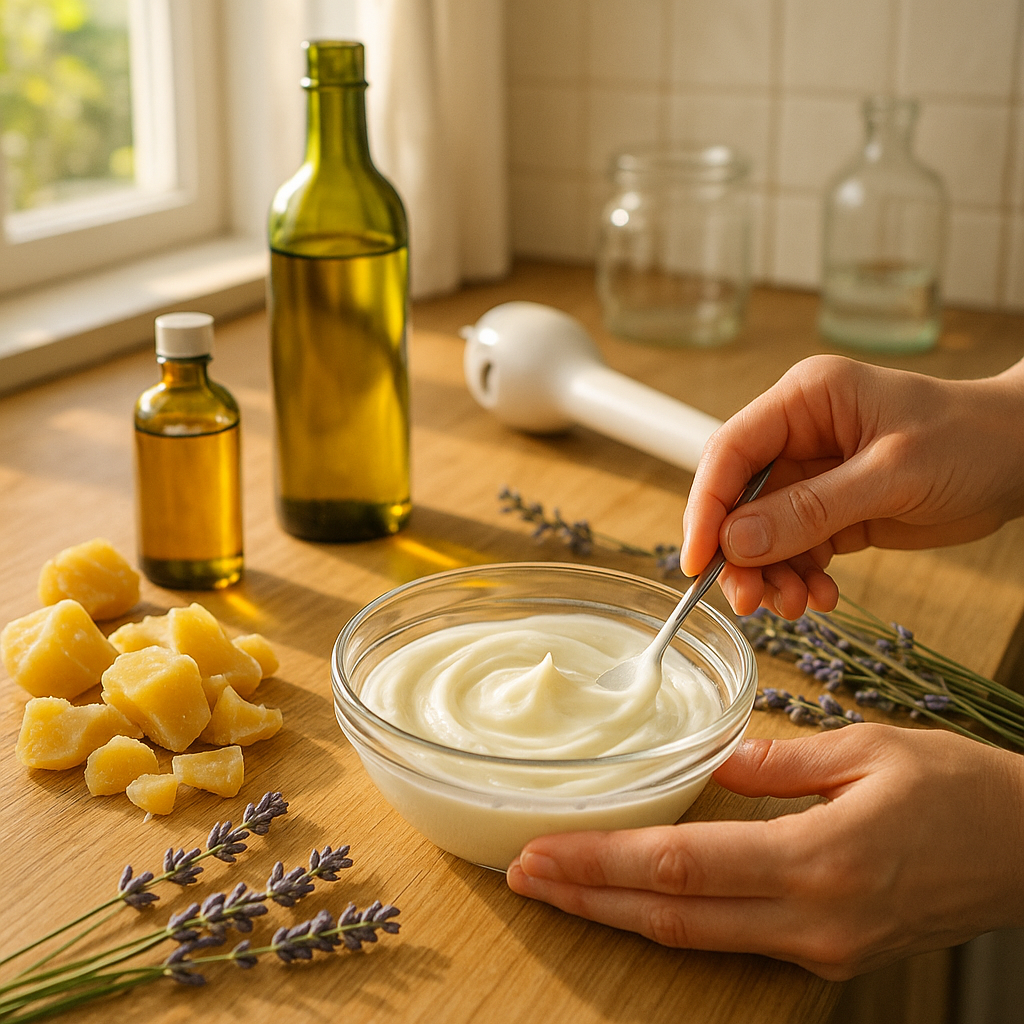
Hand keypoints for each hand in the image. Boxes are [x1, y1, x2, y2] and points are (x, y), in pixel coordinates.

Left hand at [506, 724, 1023, 979]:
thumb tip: (709, 761)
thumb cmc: (962, 792)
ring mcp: (821, 949)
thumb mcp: (868, 751)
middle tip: (520, 876)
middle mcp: (813, 921)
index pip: (682, 868)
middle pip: (672, 917)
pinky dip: (674, 917)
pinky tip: (636, 892)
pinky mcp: (830, 954)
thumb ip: (777, 762)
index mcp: (820, 860)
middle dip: (586, 897)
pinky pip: (733, 937)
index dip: (600, 862)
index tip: (539, 851)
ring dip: (618, 911)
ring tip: (560, 885)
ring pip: (695, 936)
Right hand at [680, 354, 1023, 617]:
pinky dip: (800, 578)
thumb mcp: (892, 474)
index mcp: (805, 400)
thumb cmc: (972, 441)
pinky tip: (822, 597)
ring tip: (798, 606)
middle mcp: (800, 434)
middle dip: (739, 554)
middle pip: (738, 498)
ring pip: (761, 532)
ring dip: (770, 574)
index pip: (731, 451)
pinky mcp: (832, 509)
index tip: (698, 561)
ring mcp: (814, 473)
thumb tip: (734, 543)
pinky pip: (795, 549)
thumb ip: (811, 509)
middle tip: (749, 600)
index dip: (706, 507)